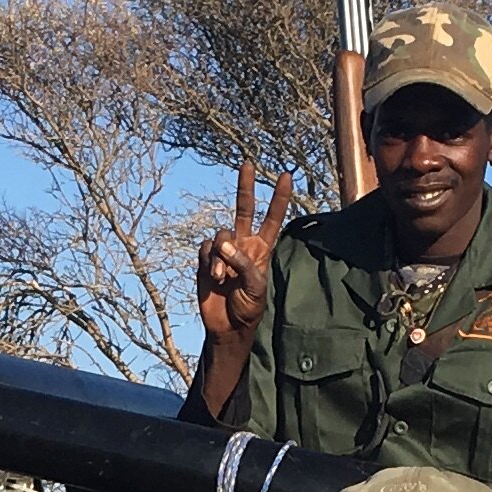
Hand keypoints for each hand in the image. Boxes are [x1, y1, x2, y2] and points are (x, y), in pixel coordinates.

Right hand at [193, 165, 291, 354]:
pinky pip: (206, 249)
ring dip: (221, 257)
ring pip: (220, 235)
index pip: (272, 218)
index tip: (286, 176)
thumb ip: (243, 263)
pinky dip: (210, 262)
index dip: (279, 198)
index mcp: (261, 250)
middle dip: (245, 187)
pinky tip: (215, 278)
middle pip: (244, 209)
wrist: (226, 327)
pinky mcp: (206, 260)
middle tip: (248, 164)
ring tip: (223, 279)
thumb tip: (224, 244)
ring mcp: (224, 251)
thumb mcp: (255, 287)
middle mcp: (243, 245)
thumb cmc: (248, 308)